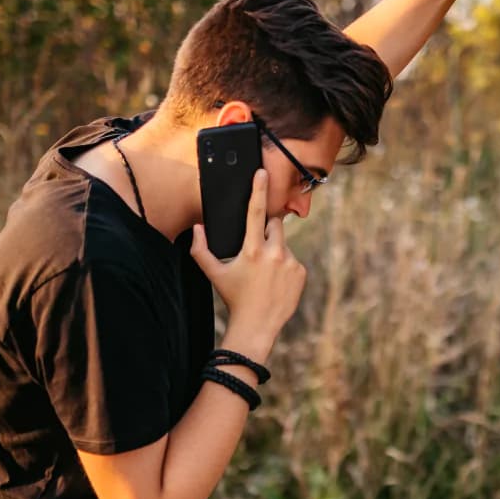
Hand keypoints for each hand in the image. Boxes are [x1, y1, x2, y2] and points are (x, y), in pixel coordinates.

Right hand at [190, 170, 305, 359]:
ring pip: (283, 244)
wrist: (257, 325)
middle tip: (257, 250)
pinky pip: (293, 260)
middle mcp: (274, 253)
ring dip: (275, 251)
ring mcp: (290, 263)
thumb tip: (198, 228)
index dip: (258, 190)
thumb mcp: (213, 274)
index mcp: (251, 250)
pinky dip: (285, 265)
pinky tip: (276, 281)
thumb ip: (200, 250)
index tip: (262, 173)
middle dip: (266, 230)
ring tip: (265, 273)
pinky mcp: (301, 272)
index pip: (255, 212)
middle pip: (275, 224)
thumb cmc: (234, 298)